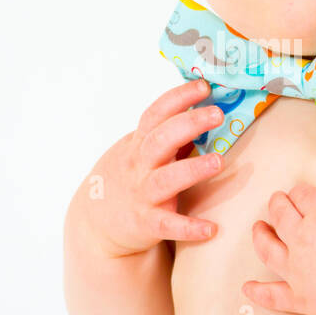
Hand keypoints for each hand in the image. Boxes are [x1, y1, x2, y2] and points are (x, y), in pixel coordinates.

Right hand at [84, 79, 225, 256]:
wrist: (96, 223)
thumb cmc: (129, 178)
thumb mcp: (139, 150)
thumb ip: (167, 133)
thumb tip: (205, 108)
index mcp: (139, 143)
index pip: (156, 114)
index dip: (178, 97)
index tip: (203, 86)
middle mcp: (139, 165)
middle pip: (160, 140)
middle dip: (188, 124)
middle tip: (217, 114)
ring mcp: (142, 194)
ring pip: (166, 180)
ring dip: (192, 169)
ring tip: (218, 161)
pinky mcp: (146, 223)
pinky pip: (168, 225)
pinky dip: (188, 227)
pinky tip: (211, 228)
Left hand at [244, 178, 315, 314]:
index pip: (301, 194)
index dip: (300, 191)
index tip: (301, 193)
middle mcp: (303, 238)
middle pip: (280, 214)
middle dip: (277, 204)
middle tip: (276, 201)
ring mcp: (298, 269)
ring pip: (267, 248)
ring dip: (259, 236)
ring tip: (258, 229)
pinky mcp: (301, 297)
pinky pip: (273, 295)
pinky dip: (259, 292)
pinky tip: (248, 287)